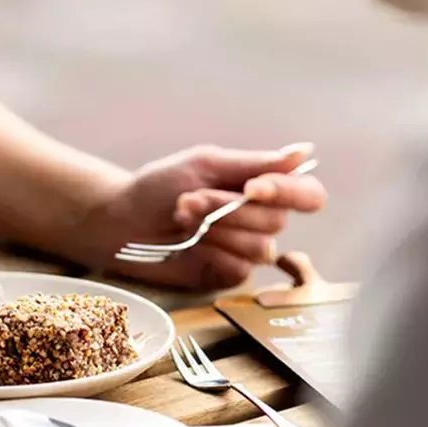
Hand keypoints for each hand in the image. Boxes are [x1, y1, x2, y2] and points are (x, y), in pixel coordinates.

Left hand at [86, 142, 325, 289]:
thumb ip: (254, 162)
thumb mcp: (204, 165)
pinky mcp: (229, 275)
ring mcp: (246, 250)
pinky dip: (214, 252)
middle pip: (276, 220)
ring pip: (260, 247)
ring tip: (183, 216)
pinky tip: (191, 243)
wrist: (120, 222)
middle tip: (190, 199)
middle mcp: (260, 220)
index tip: (252, 188)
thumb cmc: (158, 188)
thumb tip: (305, 151)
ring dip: (218, 229)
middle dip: (229, 208)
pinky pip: (241, 268)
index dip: (288, 192)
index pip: (306, 195)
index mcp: (261, 188)